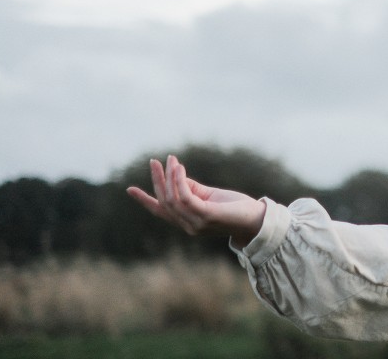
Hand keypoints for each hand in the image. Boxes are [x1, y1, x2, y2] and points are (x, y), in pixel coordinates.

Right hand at [126, 155, 265, 244]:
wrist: (258, 220)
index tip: (129, 189)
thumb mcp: (210, 196)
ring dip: (169, 177)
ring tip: (171, 160)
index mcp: (188, 222)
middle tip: (154, 161)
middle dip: (157, 181)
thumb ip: (193, 188)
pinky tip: (179, 168)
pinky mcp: (206, 216)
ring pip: (172, 199)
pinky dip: (179, 181)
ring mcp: (196, 224)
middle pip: (164, 202)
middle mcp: (189, 226)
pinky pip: (185, 197)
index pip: (162, 211)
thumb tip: (176, 175)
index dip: (145, 200)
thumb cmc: (237, 208)